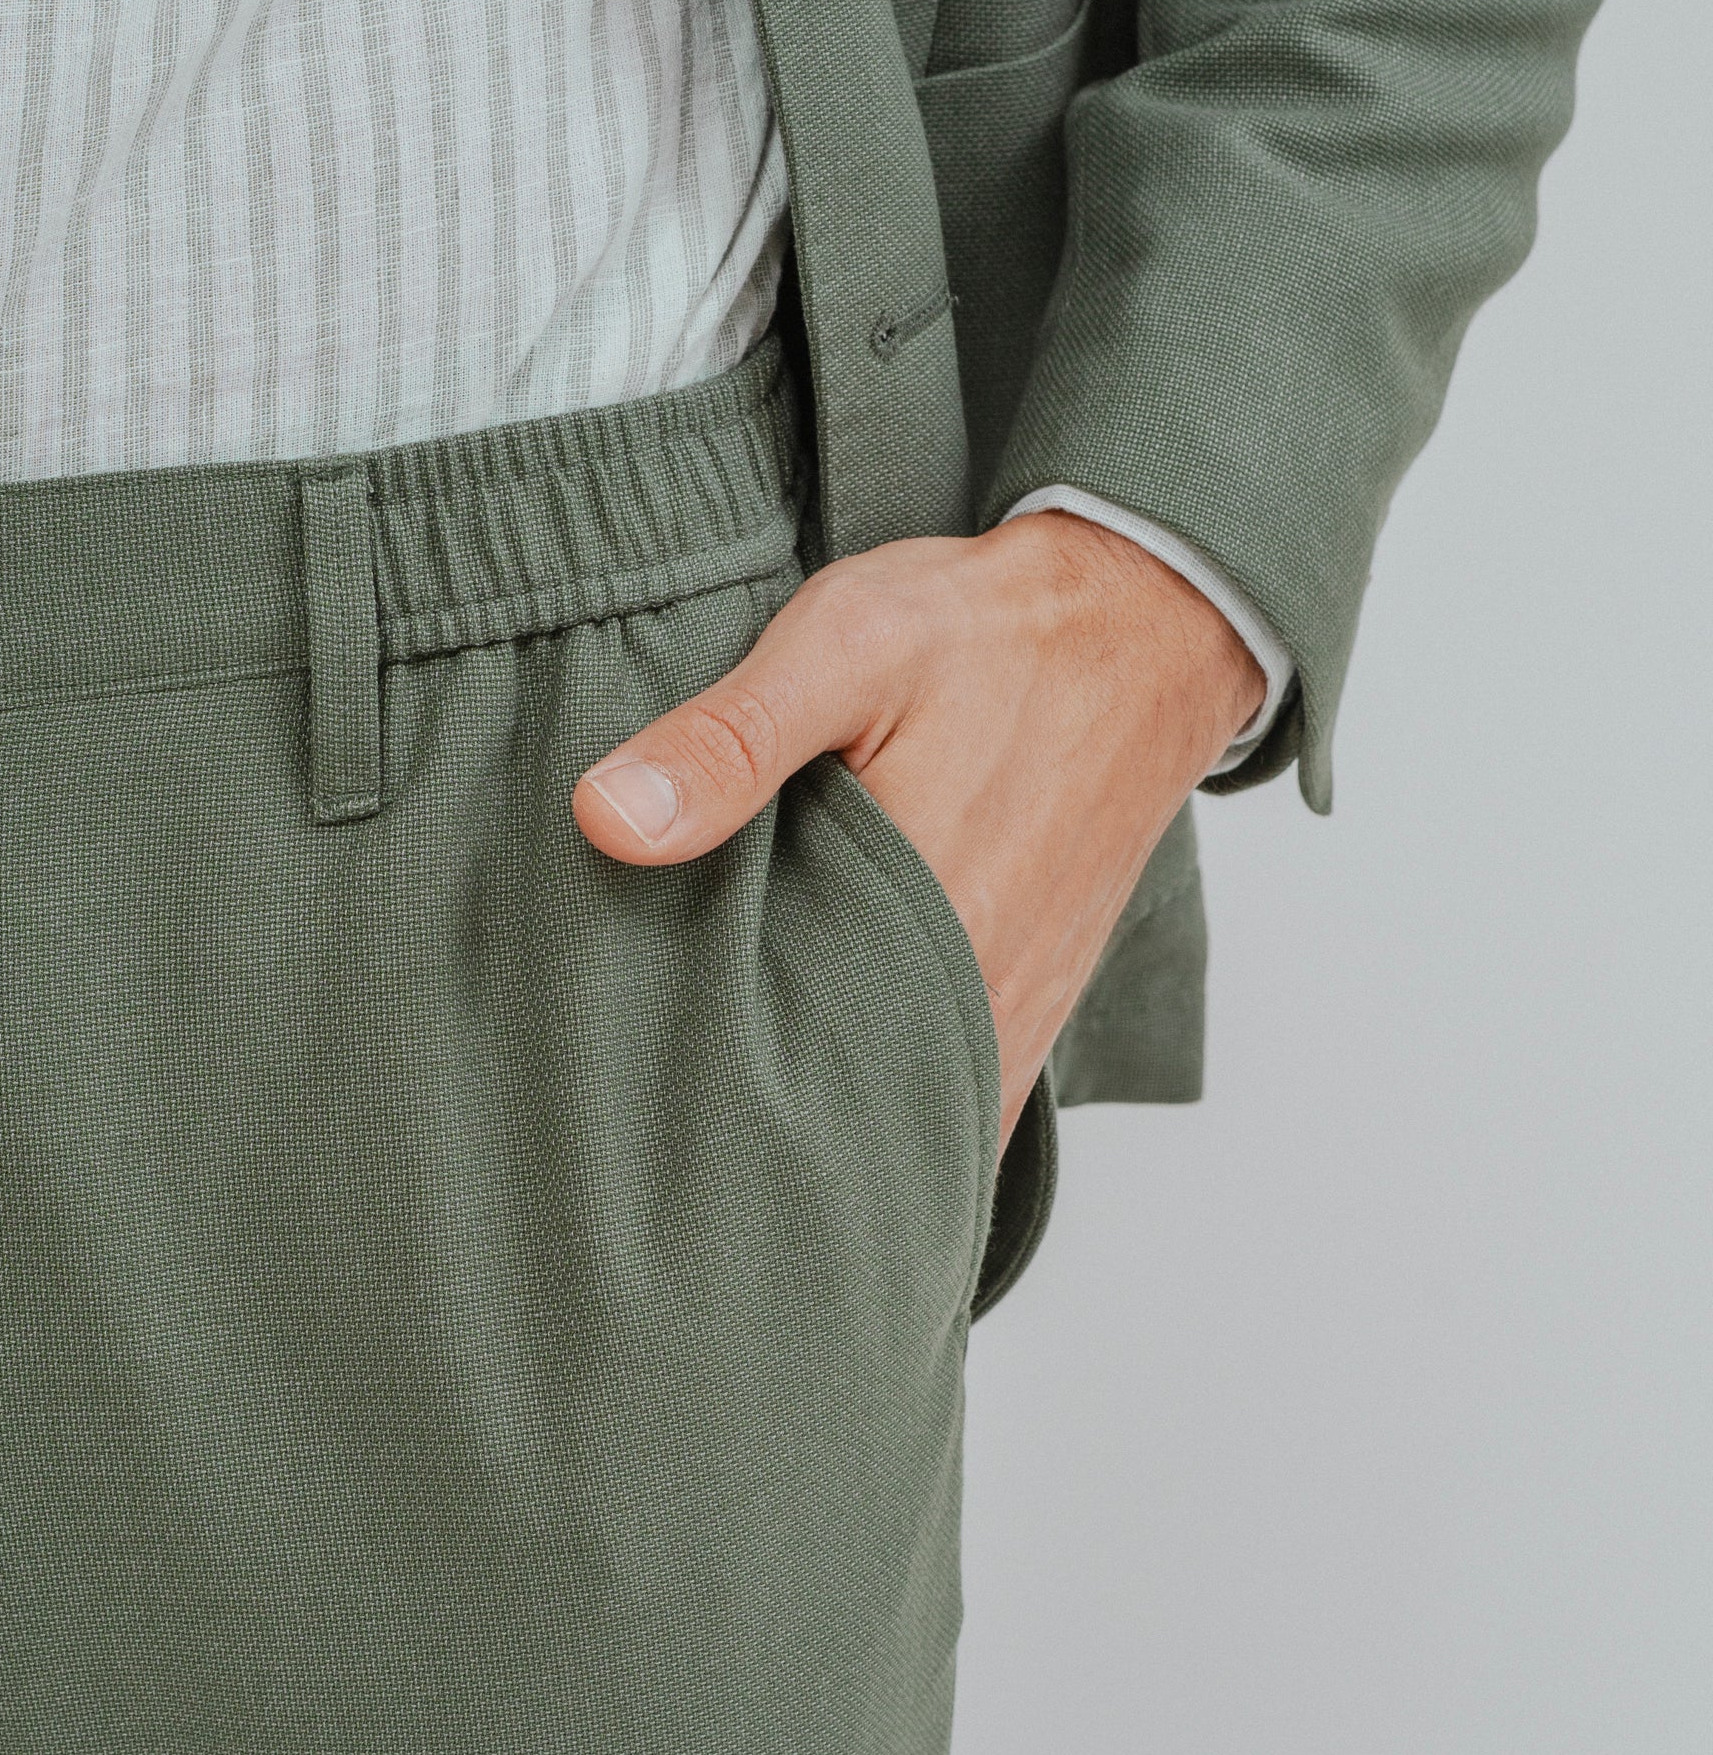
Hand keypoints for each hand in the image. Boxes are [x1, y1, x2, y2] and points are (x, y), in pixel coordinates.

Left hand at [571, 512, 1265, 1144]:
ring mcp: (1010, 1020)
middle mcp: (977, 1003)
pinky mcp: (1026, 1011)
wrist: (1147, 627)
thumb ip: (729, 738)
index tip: (624, 1088)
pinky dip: (886, 1111)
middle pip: (837, 1119)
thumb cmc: (992, 633)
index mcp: (922, 930)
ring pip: (898, 1127)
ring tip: (723, 1115)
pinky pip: (948, 1105)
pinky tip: (820, 1090)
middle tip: (657, 1109)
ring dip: (820, 1128)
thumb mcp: (846, 647)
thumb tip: (607, 819)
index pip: (782, 1074)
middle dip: (748, 1128)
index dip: (696, 1092)